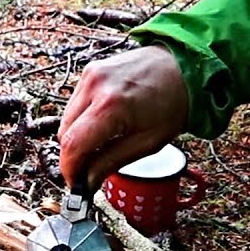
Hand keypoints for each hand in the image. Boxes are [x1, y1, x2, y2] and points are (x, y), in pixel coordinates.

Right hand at [58, 45, 188, 190]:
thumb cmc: (173, 104)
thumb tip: (87, 181)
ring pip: (67, 119)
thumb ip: (112, 162)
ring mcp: (91, 75)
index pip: (72, 145)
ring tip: (100, 144)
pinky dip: (82, 119)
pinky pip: (75, 103)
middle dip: (73, 155)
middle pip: (65, 133)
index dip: (69, 169)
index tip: (74, 183)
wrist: (184, 67)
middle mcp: (95, 86)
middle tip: (87, 169)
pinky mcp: (91, 70)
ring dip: (77, 136)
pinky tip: (102, 124)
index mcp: (111, 106)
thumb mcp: (148, 143)